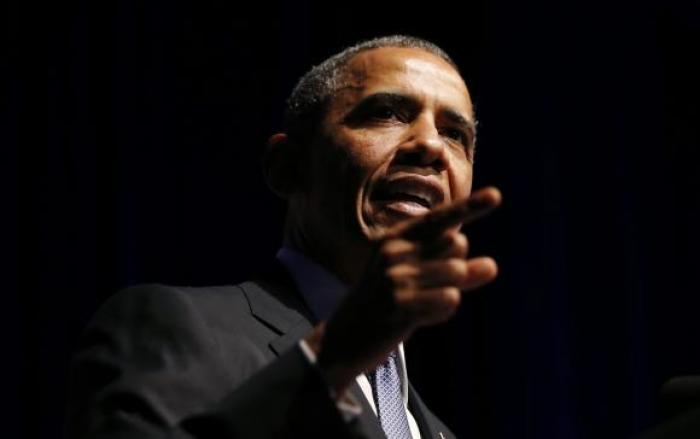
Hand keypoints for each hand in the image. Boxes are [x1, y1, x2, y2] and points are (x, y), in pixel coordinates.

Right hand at [306, 187, 501, 393]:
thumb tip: (492, 265)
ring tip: (421, 303)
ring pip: (457, 271)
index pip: (440, 218)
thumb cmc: (386, 304)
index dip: (470, 206)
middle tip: (424, 287)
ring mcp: (395, 276)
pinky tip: (418, 316)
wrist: (344, 339)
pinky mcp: (400, 303)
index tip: (497, 196)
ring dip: (450, 291)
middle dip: (456, 266)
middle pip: (457, 244)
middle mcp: (394, 250)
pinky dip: (443, 310)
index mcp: (395, 237)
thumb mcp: (418, 280)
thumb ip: (455, 271)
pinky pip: (450, 299)